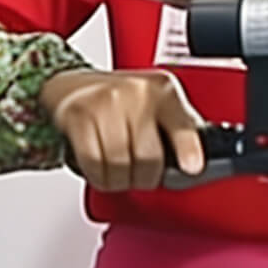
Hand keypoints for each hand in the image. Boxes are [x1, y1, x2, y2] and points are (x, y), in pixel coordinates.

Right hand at [39, 69, 207, 192]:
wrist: (74, 86)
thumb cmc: (122, 102)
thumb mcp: (158, 105)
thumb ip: (179, 130)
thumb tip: (194, 164)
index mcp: (163, 90)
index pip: (181, 123)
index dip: (188, 148)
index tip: (192, 166)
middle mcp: (136, 91)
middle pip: (149, 156)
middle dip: (146, 178)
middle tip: (143, 177)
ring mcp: (106, 101)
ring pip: (120, 164)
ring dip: (120, 181)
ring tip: (122, 175)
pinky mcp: (79, 115)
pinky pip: (94, 162)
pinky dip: (99, 176)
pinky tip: (102, 171)